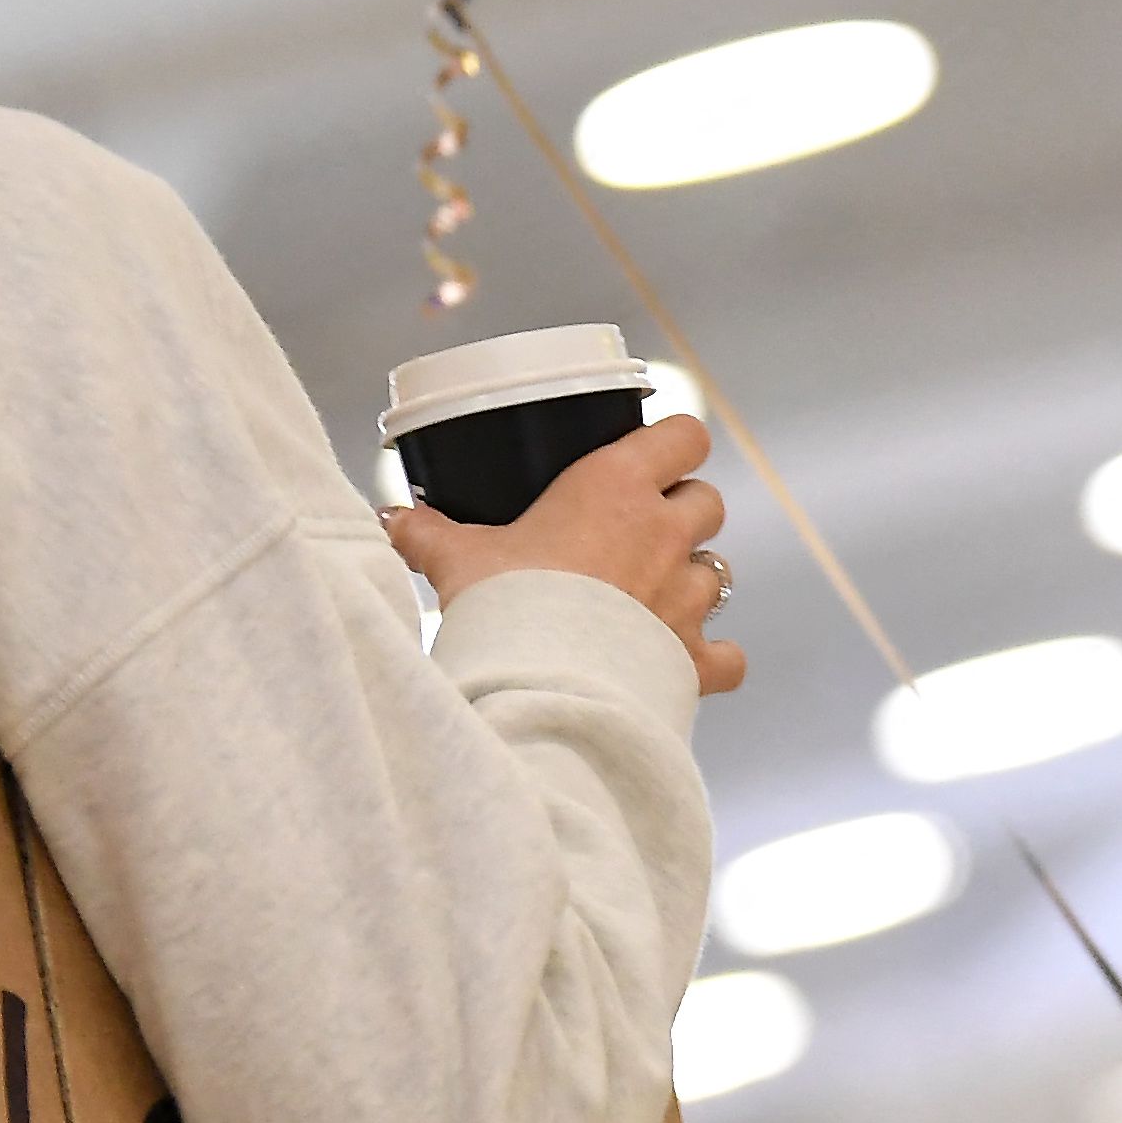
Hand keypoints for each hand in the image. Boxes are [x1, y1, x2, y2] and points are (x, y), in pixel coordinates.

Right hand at [390, 413, 745, 696]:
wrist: (537, 686)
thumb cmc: (503, 607)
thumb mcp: (458, 560)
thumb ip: (428, 534)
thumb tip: (392, 523)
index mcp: (617, 488)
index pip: (684, 436)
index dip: (677, 444)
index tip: (659, 454)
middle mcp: (666, 535)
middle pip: (707, 501)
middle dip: (683, 511)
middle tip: (642, 531)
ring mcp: (687, 598)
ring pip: (720, 572)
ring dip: (693, 580)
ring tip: (655, 596)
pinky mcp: (695, 660)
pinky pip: (729, 655)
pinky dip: (714, 658)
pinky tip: (688, 663)